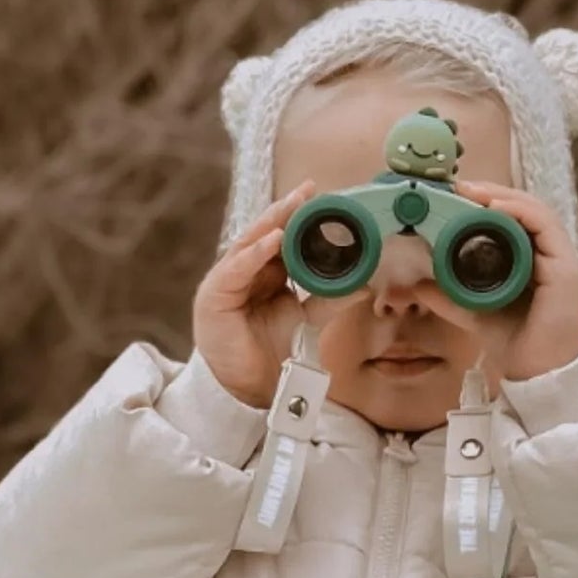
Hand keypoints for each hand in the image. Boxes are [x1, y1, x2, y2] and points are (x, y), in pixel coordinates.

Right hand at [192, 181, 338, 408]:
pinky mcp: (213, 296)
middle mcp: (246, 269)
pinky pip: (236, 269)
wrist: (249, 387)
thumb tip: (364, 286)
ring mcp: (228, 279)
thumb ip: (329, 300)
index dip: (301, 218)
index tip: (324, 199)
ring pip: (250, 243)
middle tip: (310, 191)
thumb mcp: (306, 319)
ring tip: (293, 206)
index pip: (284, 236)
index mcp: (266, 271)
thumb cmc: (270, 349)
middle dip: (288, 210)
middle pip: (267, 232)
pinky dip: (254, 253)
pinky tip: (272, 240)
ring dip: (272, 223)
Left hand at [449, 179, 577, 385]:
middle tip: (457, 187)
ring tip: (471, 193)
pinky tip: (494, 207)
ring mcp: (561, 260)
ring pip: (535, 211)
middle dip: (491, 193)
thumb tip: (418, 285)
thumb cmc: (518, 347)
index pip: (515, 220)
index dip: (487, 203)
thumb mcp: (476, 314)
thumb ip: (451, 298)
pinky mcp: (565, 268)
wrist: (539, 378)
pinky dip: (519, 212)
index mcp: (534, 262)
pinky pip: (545, 226)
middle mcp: (550, 256)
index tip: (455, 197)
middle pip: (524, 209)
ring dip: (502, 196)